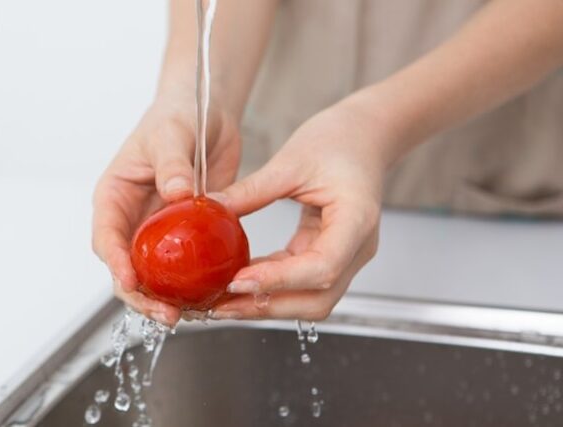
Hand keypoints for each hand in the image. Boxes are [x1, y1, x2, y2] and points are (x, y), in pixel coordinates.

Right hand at [92, 93, 240, 325]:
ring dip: (166, 298)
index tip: (131, 281)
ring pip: (154, 275)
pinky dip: (192, 285)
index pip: (106, 237)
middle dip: (141, 295)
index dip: (115, 263)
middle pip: (126, 268)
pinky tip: (210, 298)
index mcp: (114, 197)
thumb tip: (176, 193)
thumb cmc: (177, 116)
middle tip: (167, 313)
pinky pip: (184, 267)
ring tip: (189, 314)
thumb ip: (172, 163)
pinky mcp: (184, 236)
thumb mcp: (171, 136)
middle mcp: (131, 220)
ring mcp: (157, 231)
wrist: (206, 112)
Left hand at [210, 99, 393, 320]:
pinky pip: (300, 283)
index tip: (238, 282)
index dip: (279, 281)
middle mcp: (356, 248)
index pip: (322, 267)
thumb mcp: (290, 161)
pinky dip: (270, 287)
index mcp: (356, 220)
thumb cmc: (338, 141)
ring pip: (309, 299)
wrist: (363, 136)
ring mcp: (346, 256)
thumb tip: (210, 210)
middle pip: (317, 299)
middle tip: (221, 305)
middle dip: (267, 306)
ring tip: (223, 302)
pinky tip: (238, 283)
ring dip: (266, 304)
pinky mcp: (329, 255)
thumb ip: (252, 191)